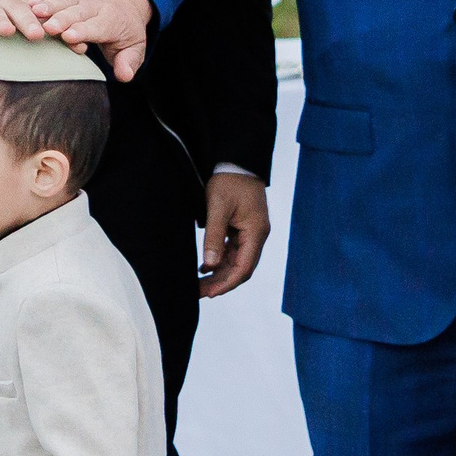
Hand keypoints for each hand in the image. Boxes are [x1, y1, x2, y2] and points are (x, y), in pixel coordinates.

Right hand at [33, 0, 154, 80]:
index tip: (68, 36)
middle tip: (48, 27)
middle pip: (78, 12)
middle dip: (62, 19)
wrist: (123, 6)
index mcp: (112, 20)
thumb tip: (124, 75)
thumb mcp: (135, 49)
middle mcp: (95, 7)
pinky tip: (30, 1)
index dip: (83, 31)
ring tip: (34, 10)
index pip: (97, 26)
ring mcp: (81, 1)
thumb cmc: (127, 33)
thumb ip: (129, 62)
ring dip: (49, 6)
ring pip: (64, 2)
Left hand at [198, 170, 269, 296]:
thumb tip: (209, 265)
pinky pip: (233, 251)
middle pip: (240, 268)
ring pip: (236, 261)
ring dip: (219, 273)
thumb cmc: (229, 181)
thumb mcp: (218, 207)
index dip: (227, 283)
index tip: (210, 293)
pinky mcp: (243, 228)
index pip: (244, 267)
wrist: (237, 161)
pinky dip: (220, 260)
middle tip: (199, 293)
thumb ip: (214, 237)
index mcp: (256, 232)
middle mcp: (257, 235)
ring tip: (199, 284)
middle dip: (221, 282)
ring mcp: (251, 232)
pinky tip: (205, 267)